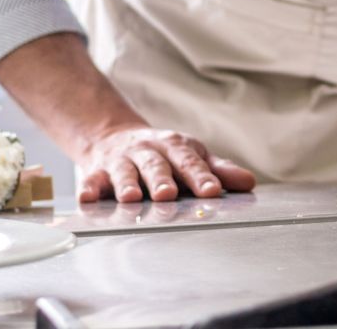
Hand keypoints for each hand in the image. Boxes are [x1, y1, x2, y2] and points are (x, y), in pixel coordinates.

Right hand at [74, 126, 256, 202]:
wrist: (118, 137)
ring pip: (124, 173)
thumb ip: (218, 171)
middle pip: (156, 166)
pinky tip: (87, 198)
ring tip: (131, 198)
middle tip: (168, 195)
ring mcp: (122, 162)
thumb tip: (249, 183)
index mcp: (176, 148)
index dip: (202, 177)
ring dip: (126, 184)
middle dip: (162, 180)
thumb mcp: (192, 156)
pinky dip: (88, 189)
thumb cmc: (165, 154)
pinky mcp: (97, 172)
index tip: (212, 192)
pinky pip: (91, 180)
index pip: (191, 163)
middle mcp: (148, 153)